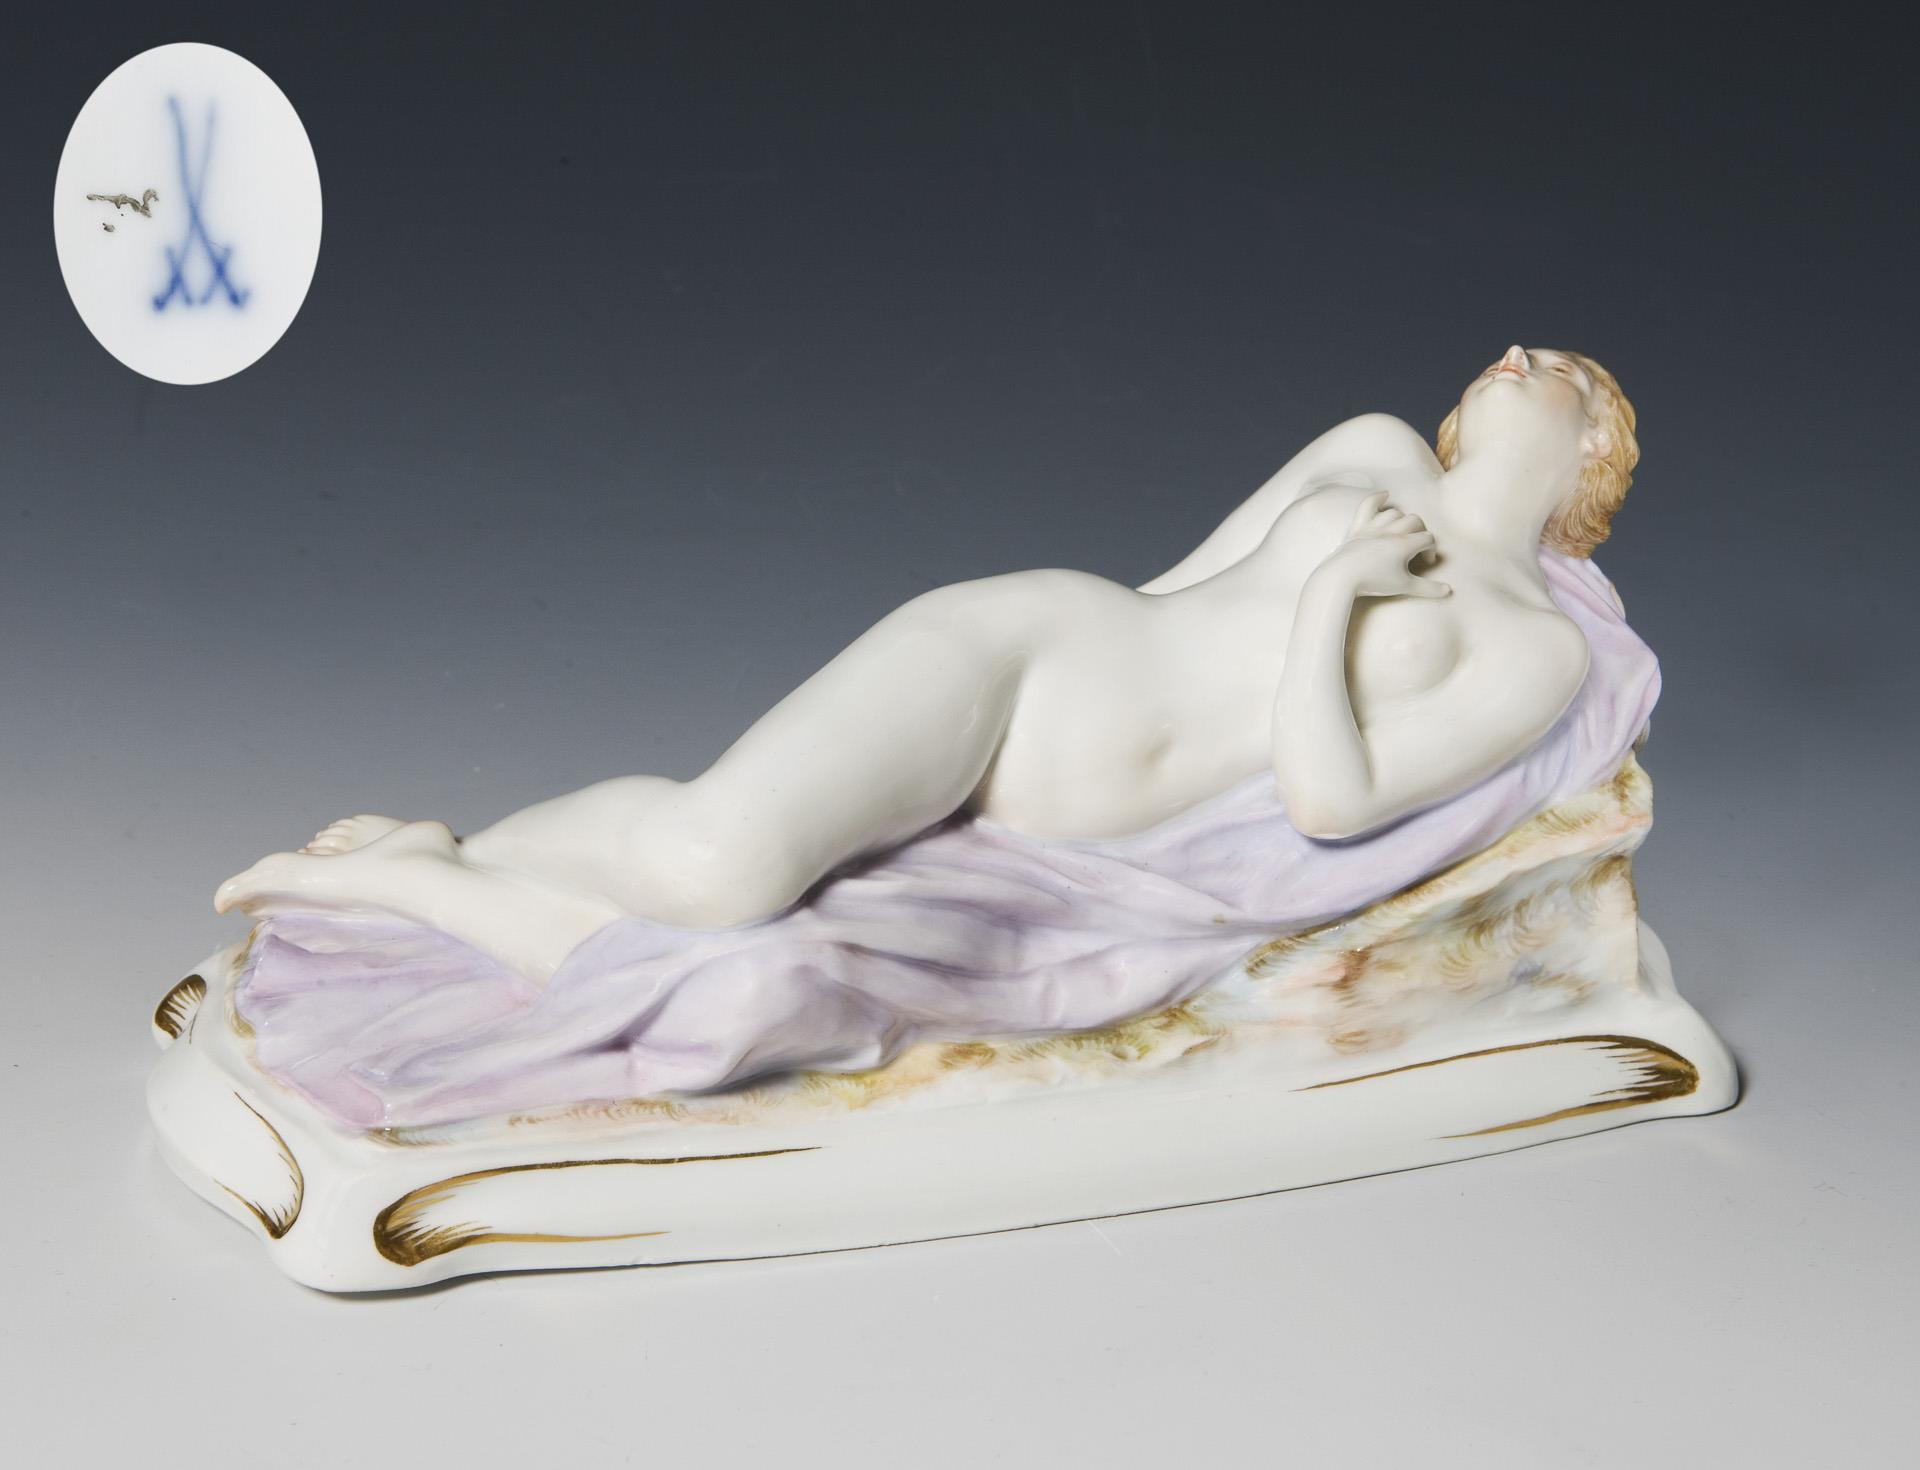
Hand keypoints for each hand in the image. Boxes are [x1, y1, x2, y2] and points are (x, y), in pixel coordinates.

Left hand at [1312, 492, 1450, 599]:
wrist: (1342, 577)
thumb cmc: (1373, 582)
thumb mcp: (1404, 586)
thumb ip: (1427, 588)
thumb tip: (1448, 591)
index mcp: (1405, 544)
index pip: (1428, 539)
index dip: (1430, 550)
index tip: (1425, 563)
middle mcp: (1391, 531)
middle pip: (1415, 521)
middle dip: (1420, 532)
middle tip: (1416, 547)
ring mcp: (1374, 527)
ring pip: (1394, 514)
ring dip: (1402, 520)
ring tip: (1404, 532)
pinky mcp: (1358, 527)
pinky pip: (1367, 506)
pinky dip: (1376, 498)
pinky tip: (1385, 496)